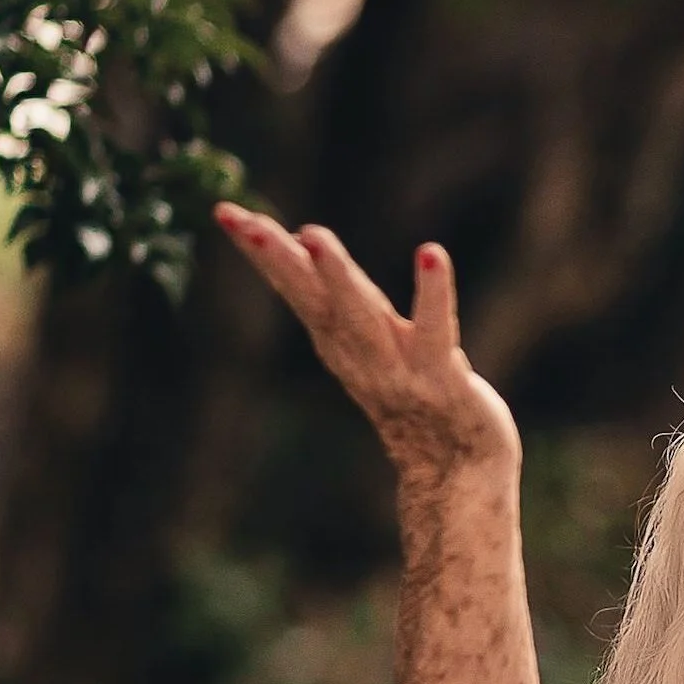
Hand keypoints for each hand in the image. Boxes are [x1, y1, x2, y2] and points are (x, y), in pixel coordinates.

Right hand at [216, 203, 517, 480]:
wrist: (458, 471)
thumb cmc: (414, 397)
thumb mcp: (368, 346)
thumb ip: (341, 300)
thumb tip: (304, 239)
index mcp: (339, 344)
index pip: (296, 290)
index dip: (261, 253)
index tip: (226, 212)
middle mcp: (360, 356)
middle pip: (315, 302)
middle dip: (281, 262)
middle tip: (248, 224)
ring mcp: (399, 370)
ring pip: (361, 318)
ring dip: (337, 277)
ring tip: (314, 234)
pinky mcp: (444, 378)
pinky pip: (437, 330)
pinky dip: (433, 293)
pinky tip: (431, 252)